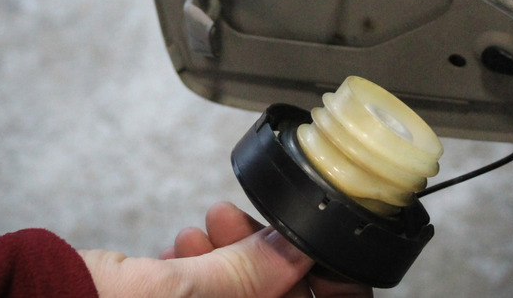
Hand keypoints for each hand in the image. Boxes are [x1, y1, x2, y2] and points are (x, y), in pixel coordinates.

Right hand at [78, 202, 372, 297]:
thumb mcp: (179, 294)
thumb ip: (249, 274)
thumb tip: (301, 248)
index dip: (333, 290)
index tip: (326, 254)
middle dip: (272, 261)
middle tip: (254, 225)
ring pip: (241, 296)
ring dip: (234, 257)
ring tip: (212, 222)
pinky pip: (206, 296)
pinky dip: (203, 268)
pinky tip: (187, 242)